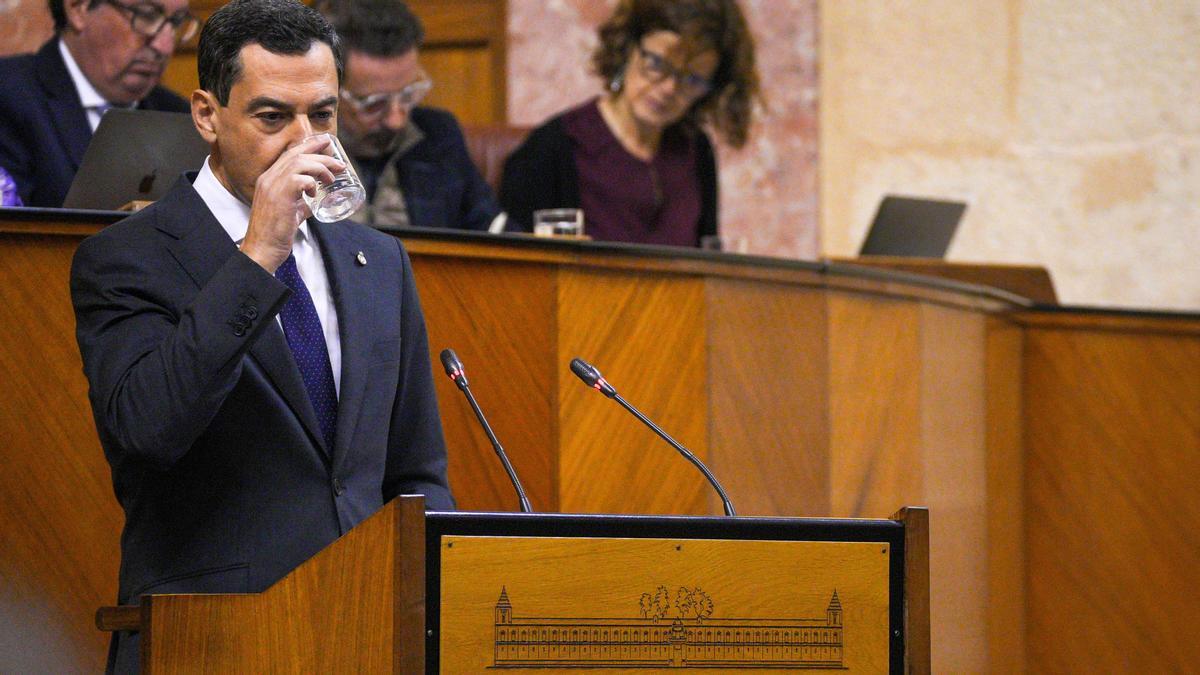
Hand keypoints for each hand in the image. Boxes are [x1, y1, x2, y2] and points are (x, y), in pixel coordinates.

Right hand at [240, 135, 345, 272]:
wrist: (262, 249)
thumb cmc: (275, 233)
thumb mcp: (291, 212)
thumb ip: (302, 203)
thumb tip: (318, 201)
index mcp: (269, 179)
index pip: (289, 154)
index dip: (309, 145)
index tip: (326, 142)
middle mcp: (268, 178)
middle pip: (296, 154)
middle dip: (321, 153)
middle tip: (339, 163)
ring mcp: (272, 186)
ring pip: (299, 163)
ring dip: (320, 167)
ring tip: (331, 178)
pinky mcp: (279, 197)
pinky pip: (299, 179)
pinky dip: (311, 183)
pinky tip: (316, 193)